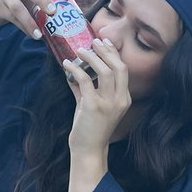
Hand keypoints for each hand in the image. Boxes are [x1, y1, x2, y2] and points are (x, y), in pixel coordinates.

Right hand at [0, 0, 72, 39]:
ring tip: (40, 34)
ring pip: (19, 8)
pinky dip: (24, 28)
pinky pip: (13, 19)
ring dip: (30, 22)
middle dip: (43, 1)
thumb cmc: (20, 1)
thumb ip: (45, 2)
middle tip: (53, 11)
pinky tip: (32, 35)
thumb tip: (67, 18)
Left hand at [64, 38, 131, 153]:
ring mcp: (108, 104)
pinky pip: (85, 81)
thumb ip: (86, 88)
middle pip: (118, 67)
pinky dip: (75, 69)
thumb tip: (75, 70)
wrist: (88, 150)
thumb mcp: (92, 104)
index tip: (104, 41)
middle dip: (106, 51)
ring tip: (79, 50)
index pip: (123, 69)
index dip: (114, 53)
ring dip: (91, 57)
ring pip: (104, 71)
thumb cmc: (91, 128)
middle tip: (93, 41)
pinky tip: (67, 64)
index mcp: (124, 98)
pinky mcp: (93, 107)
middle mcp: (120, 100)